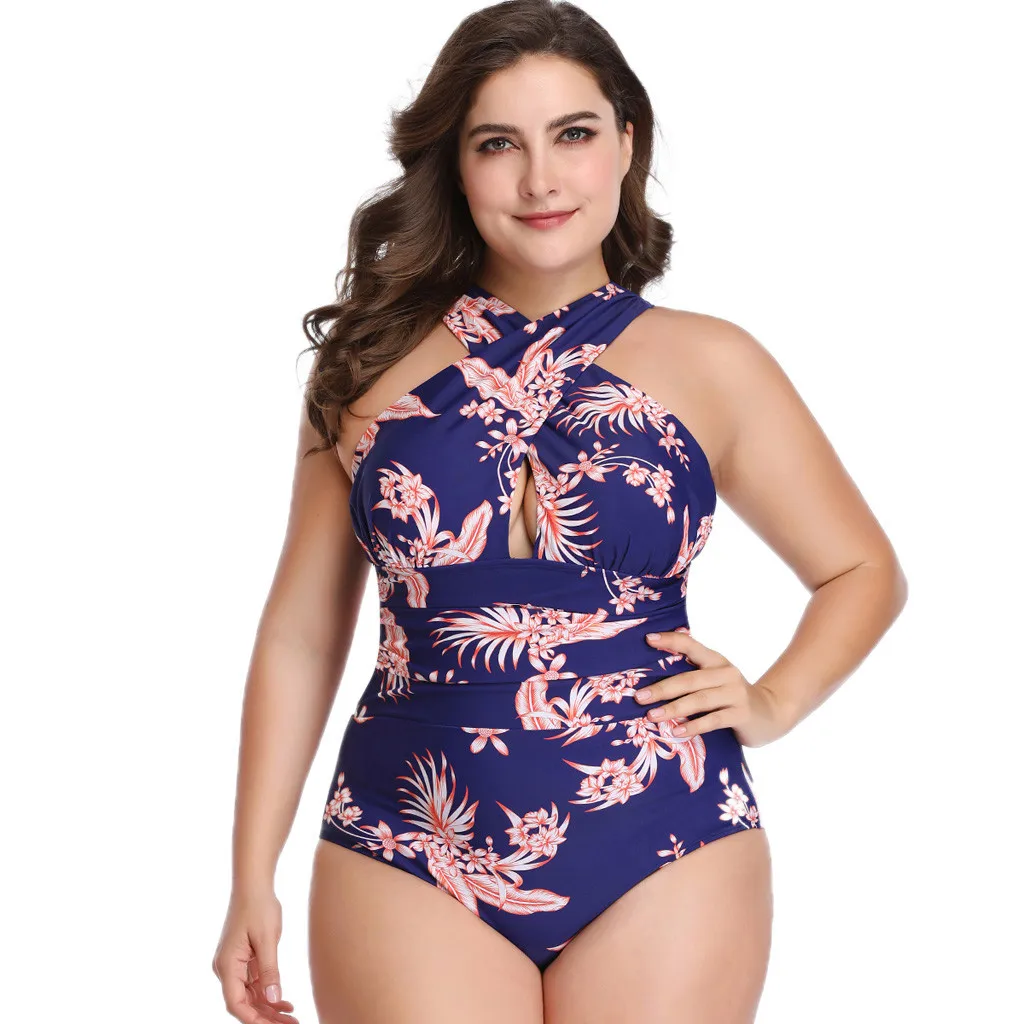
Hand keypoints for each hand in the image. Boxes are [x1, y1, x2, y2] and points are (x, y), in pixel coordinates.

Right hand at [213, 889, 298, 1023]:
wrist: (253, 884)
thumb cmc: (259, 906)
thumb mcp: (267, 939)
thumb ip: (269, 970)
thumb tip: (273, 998)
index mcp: (227, 965)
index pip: (236, 1003)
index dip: (254, 1020)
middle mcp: (226, 969)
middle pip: (244, 1004)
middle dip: (266, 1018)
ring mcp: (233, 966)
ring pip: (250, 996)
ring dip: (269, 1009)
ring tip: (292, 1019)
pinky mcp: (242, 961)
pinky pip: (253, 984)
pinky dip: (268, 994)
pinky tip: (285, 1004)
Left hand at [634, 629, 790, 747]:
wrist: (771, 714)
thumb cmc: (732, 697)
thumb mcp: (716, 680)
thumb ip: (693, 674)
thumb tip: (654, 676)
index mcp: (716, 661)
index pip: (691, 645)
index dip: (670, 641)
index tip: (647, 639)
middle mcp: (726, 674)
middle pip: (689, 679)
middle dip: (662, 688)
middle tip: (639, 697)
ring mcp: (735, 694)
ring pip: (699, 700)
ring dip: (673, 708)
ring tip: (652, 716)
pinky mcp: (741, 714)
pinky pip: (713, 720)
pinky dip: (694, 726)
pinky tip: (677, 732)